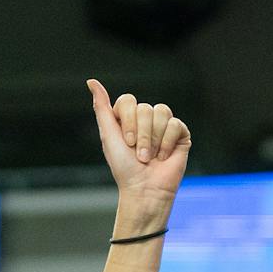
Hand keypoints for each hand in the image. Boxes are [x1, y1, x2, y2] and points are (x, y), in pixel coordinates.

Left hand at [88, 79, 189, 212]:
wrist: (145, 190)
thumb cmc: (124, 167)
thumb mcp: (108, 136)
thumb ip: (101, 108)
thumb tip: (91, 81)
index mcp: (127, 118)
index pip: (128, 100)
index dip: (128, 120)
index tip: (126, 142)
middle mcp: (145, 119)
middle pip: (145, 108)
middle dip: (141, 135)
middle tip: (140, 155)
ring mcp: (164, 126)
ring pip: (162, 112)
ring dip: (154, 139)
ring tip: (151, 157)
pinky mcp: (181, 134)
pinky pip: (176, 124)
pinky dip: (168, 143)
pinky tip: (164, 156)